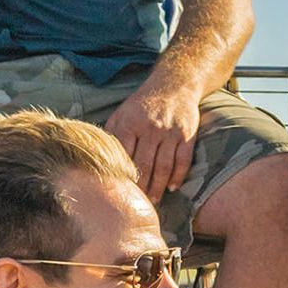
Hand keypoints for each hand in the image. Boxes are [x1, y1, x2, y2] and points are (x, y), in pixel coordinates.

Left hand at [108, 80, 203, 199]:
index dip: (122, 177)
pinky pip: (183, 161)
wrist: (173, 85)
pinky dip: (178, 176)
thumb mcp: (121, 113)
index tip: (119, 192)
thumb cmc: (142, 103)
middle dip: (141, 187)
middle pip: (144, 166)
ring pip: (164, 166)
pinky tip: (172, 187)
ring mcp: (170, 132)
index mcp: (129, 124)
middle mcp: (150, 128)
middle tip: (137, 202)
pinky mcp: (187, 134)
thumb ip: (111, 134)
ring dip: (158, 187)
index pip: (124, 157)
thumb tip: (100, 159)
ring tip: (154, 200)